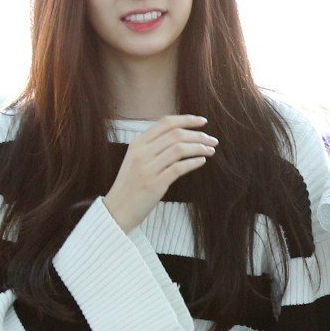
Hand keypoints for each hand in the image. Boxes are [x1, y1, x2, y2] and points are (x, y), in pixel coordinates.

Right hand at [103, 115, 218, 231]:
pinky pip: (179, 168)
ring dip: (199, 148)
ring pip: (179, 149)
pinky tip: (202, 161)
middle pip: (176, 134)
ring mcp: (148, 168)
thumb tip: (179, 137)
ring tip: (210, 150)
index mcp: (137, 143)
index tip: (202, 121)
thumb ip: (152, 147)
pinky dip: (193, 162)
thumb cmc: (130, 185)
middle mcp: (142, 153)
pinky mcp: (155, 184)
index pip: (165, 123)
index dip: (186, 119)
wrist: (117, 210)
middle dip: (198, 135)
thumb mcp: (135, 160)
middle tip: (212, 140)